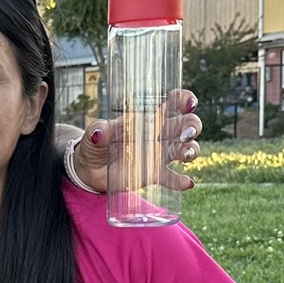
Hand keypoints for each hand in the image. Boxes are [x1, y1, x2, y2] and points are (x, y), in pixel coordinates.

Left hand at [75, 89, 200, 193]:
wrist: (90, 170)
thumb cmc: (95, 145)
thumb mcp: (93, 135)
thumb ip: (97, 131)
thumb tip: (99, 133)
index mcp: (147, 118)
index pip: (173, 104)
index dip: (185, 100)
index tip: (189, 103)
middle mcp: (159, 134)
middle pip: (187, 124)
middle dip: (193, 125)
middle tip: (186, 132)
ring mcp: (159, 155)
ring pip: (186, 149)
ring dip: (191, 150)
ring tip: (184, 155)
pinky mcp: (154, 174)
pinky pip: (172, 177)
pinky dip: (181, 181)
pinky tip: (187, 183)